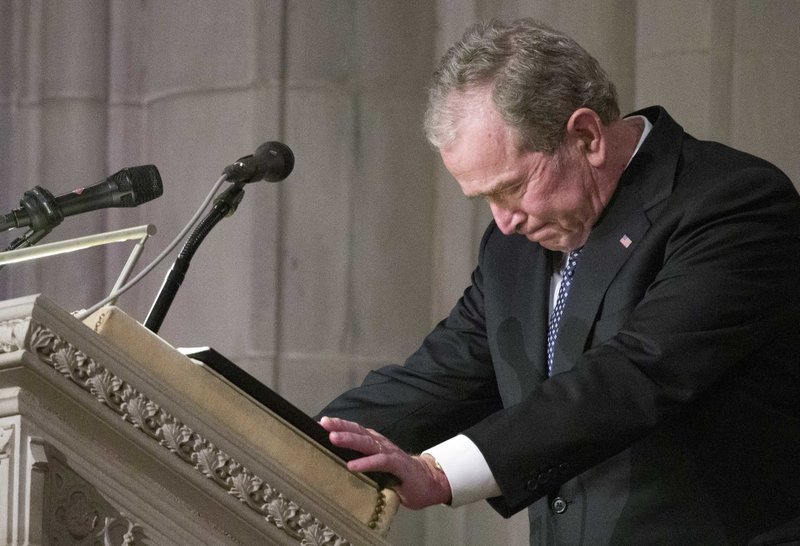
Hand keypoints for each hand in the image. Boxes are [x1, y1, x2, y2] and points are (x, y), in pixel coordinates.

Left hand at [319, 416, 451, 508]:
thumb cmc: (397, 475)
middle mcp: (380, 443)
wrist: (427, 481)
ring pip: (367, 443)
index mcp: (374, 442)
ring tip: (333, 438)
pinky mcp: (397, 466)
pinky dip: (366, 463)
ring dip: (350, 440)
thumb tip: (333, 463)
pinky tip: (352, 466)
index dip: (339, 425)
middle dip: (340, 427)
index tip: (320, 422)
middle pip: (359, 431)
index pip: (355, 429)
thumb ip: (361, 461)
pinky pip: (380, 462)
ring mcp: (389, 453)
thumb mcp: (376, 466)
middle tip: (324, 424)